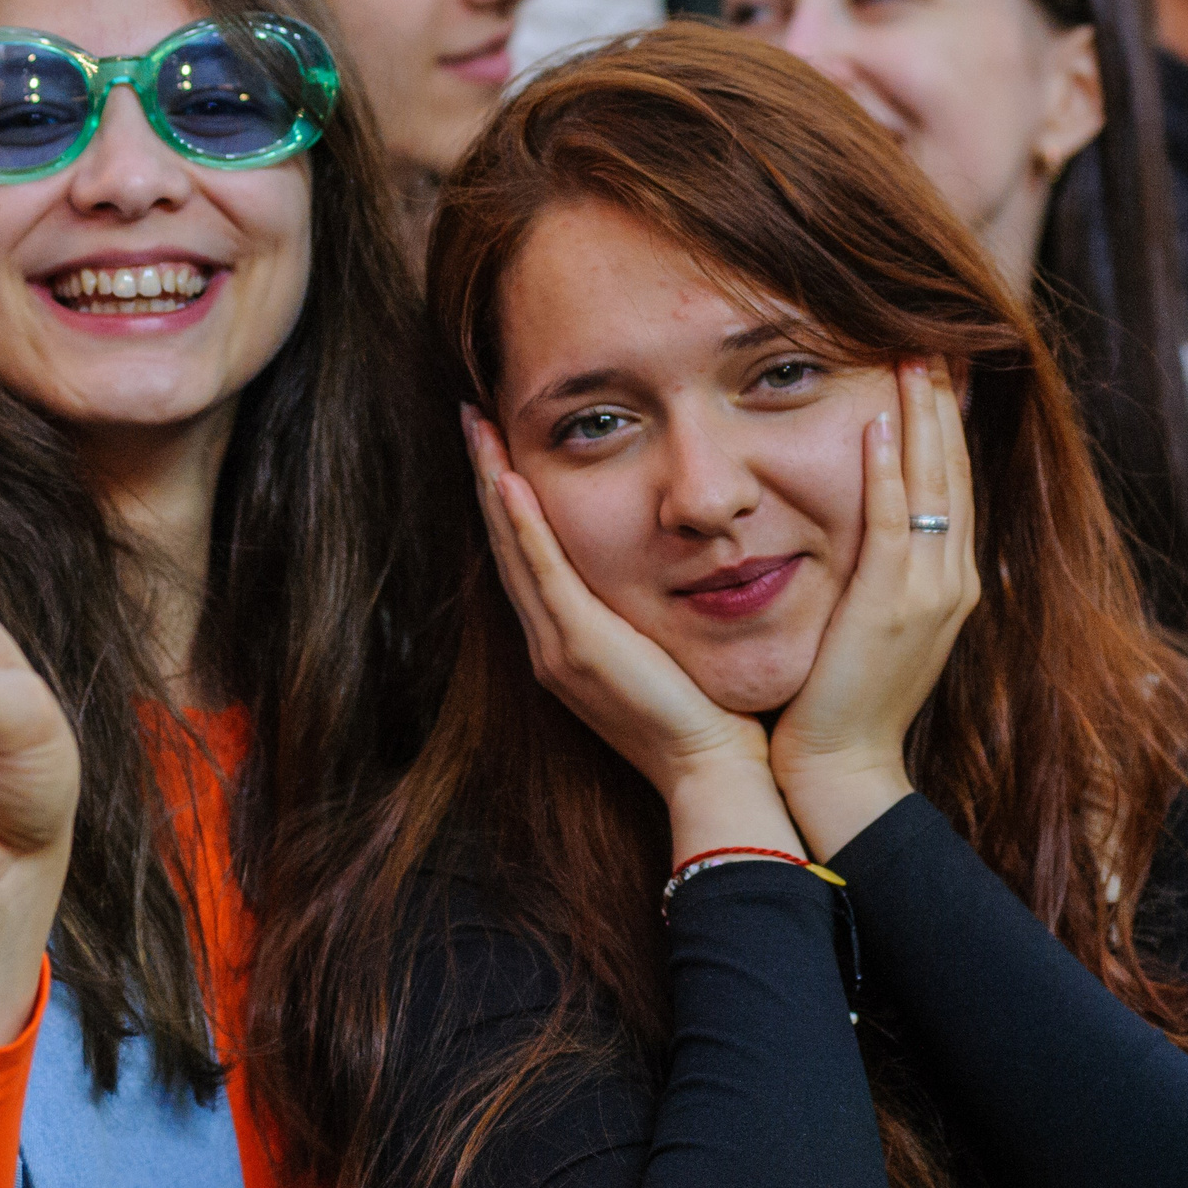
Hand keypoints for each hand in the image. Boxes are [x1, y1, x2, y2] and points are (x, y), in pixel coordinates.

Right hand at [463, 409, 792, 863]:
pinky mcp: (579, 646)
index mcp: (570, 642)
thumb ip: (657, 609)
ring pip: (513, 547)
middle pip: (507, 542)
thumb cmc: (711, 715)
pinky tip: (506, 478)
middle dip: (488, 475)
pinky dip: (521, 523)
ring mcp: (558, 646)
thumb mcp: (672, 647)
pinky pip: (542, 570)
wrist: (715, 773)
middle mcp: (551, 643)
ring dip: (492, 482)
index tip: (501, 442)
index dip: (509, 498)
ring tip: (478, 425)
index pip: (530, 554)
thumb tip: (683, 561)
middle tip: (473, 414)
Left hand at [769, 360, 980, 859]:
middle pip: (952, 471)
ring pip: (932, 483)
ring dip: (922, 417)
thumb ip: (882, 580)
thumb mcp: (874, 630)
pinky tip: (878, 423)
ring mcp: (929, 593)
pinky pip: (892, 520)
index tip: (937, 372)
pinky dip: (888, 469)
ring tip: (912, 356)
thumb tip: (868, 539)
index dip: (946, 427)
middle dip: (942, 403)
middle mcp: (952, 581)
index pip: (951, 486)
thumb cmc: (844, 705)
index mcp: (950, 585)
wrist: (844, 770)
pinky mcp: (892, 604)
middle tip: (933, 339)